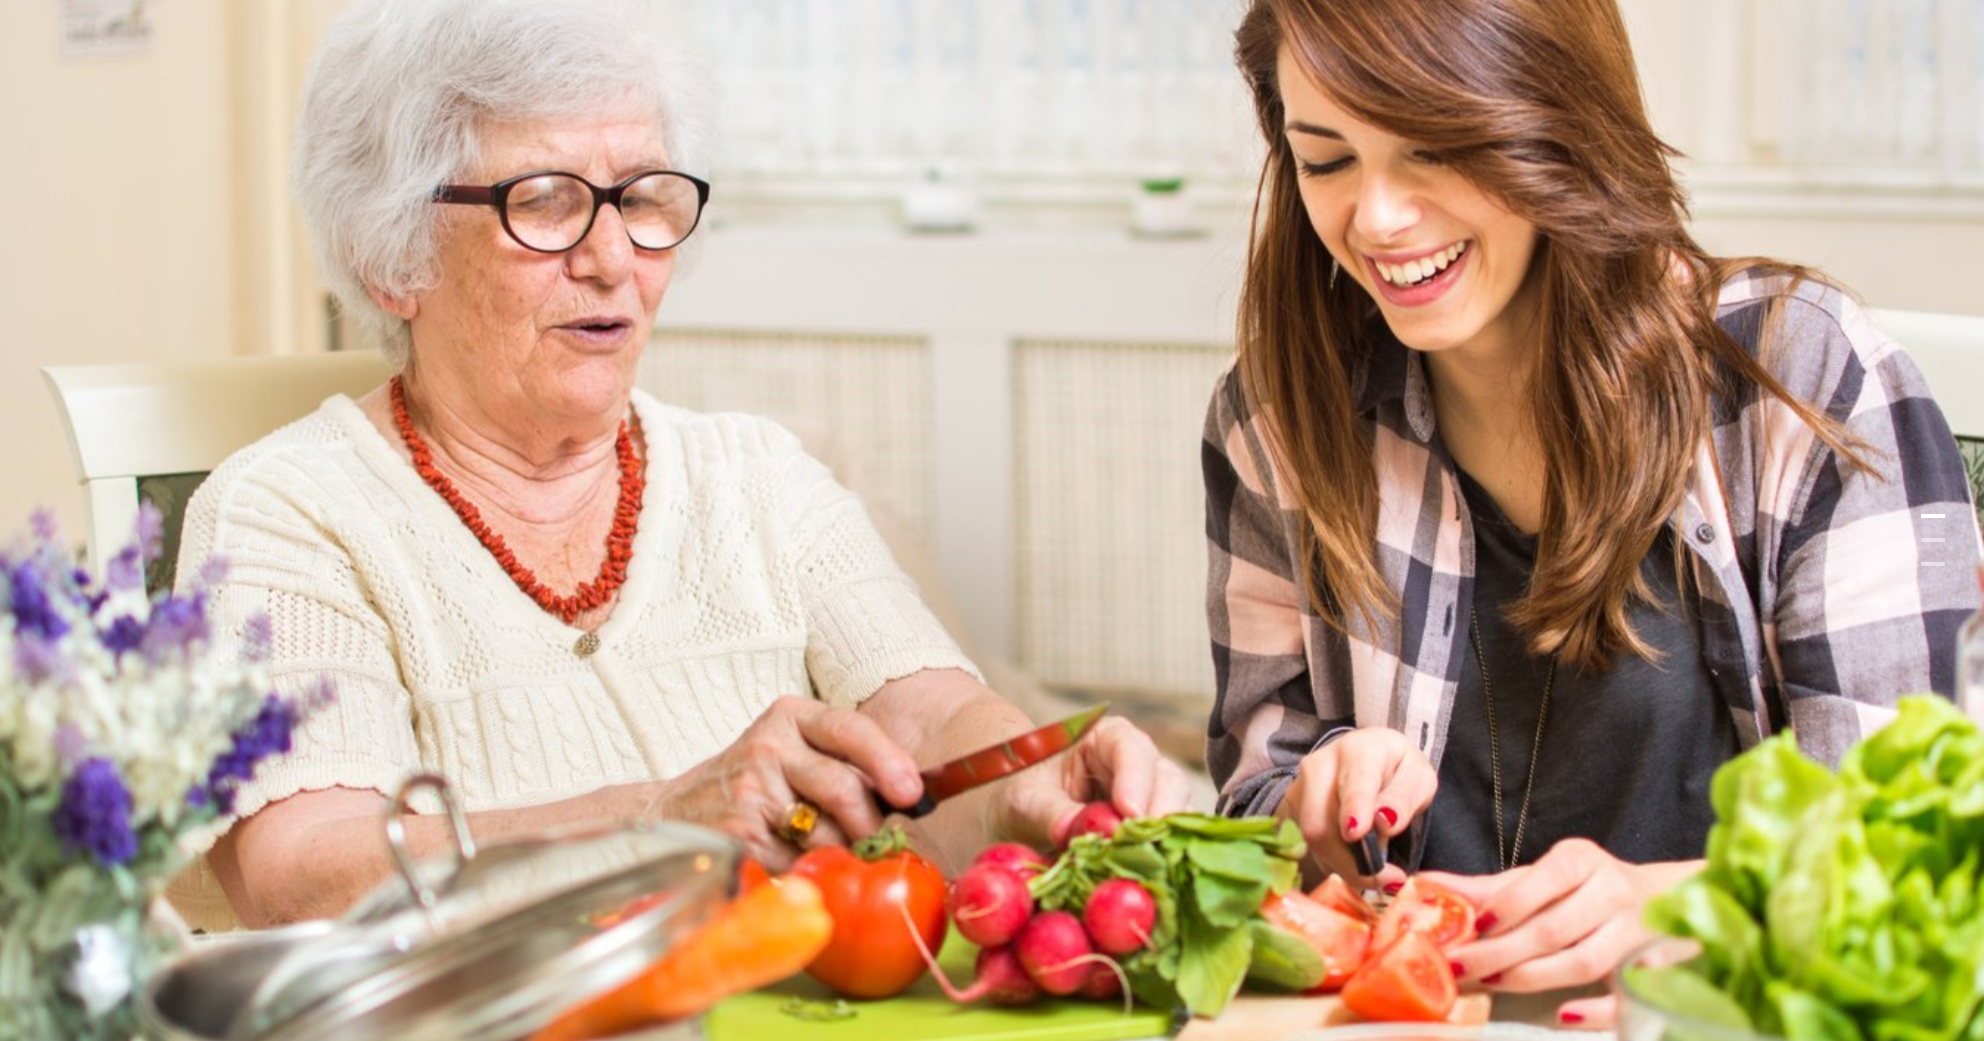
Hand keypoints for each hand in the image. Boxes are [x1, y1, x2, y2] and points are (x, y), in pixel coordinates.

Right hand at [654, 695, 923, 869]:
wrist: (675, 812)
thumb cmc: (756, 784)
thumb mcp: (796, 753)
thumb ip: (850, 764)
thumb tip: (925, 792)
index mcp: (790, 717)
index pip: (850, 730)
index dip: (888, 761)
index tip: (912, 792)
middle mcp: (768, 746)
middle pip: (843, 788)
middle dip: (870, 824)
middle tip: (875, 841)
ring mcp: (750, 791)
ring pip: (825, 834)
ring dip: (838, 853)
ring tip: (820, 848)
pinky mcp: (740, 836)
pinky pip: (799, 864)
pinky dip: (808, 874)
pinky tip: (791, 863)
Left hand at [994, 715, 1196, 848]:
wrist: (1009, 818)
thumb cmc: (1016, 794)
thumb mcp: (1023, 800)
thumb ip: (1049, 811)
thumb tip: (1070, 830)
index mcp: (1105, 740)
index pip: (1131, 748)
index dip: (1136, 778)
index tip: (1129, 811)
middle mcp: (1136, 767)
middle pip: (1167, 780)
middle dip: (1161, 813)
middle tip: (1147, 847)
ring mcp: (1147, 802)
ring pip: (1176, 815)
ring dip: (1165, 842)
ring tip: (1147, 868)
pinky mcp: (1147, 837)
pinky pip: (1168, 846)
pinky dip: (1162, 862)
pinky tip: (1149, 880)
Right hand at [1277, 727, 1434, 886]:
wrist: (1368, 760)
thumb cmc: (1396, 770)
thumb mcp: (1418, 778)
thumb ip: (1405, 798)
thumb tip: (1385, 822)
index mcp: (1360, 751)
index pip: (1354, 783)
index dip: (1354, 808)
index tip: (1357, 833)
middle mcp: (1321, 764)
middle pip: (1321, 821)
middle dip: (1349, 859)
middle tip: (1386, 878)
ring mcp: (1300, 786)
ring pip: (1312, 839)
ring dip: (1344, 864)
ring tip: (1376, 872)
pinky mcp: (1292, 808)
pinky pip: (1308, 846)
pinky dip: (1334, 862)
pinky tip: (1354, 860)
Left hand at [1427, 839, 1701, 1028]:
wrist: (1663, 899)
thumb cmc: (1584, 890)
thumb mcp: (1540, 879)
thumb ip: (1487, 888)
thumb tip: (1425, 885)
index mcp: (1582, 860)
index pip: (1544, 879)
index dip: (1507, 906)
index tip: (1471, 928)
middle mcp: (1614, 891)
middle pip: (1555, 928)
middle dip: (1502, 952)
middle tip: (1462, 967)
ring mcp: (1638, 931)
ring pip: (1584, 961)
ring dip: (1534, 977)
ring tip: (1494, 983)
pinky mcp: (1654, 969)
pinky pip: (1625, 996)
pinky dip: (1595, 1011)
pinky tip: (1563, 1014)